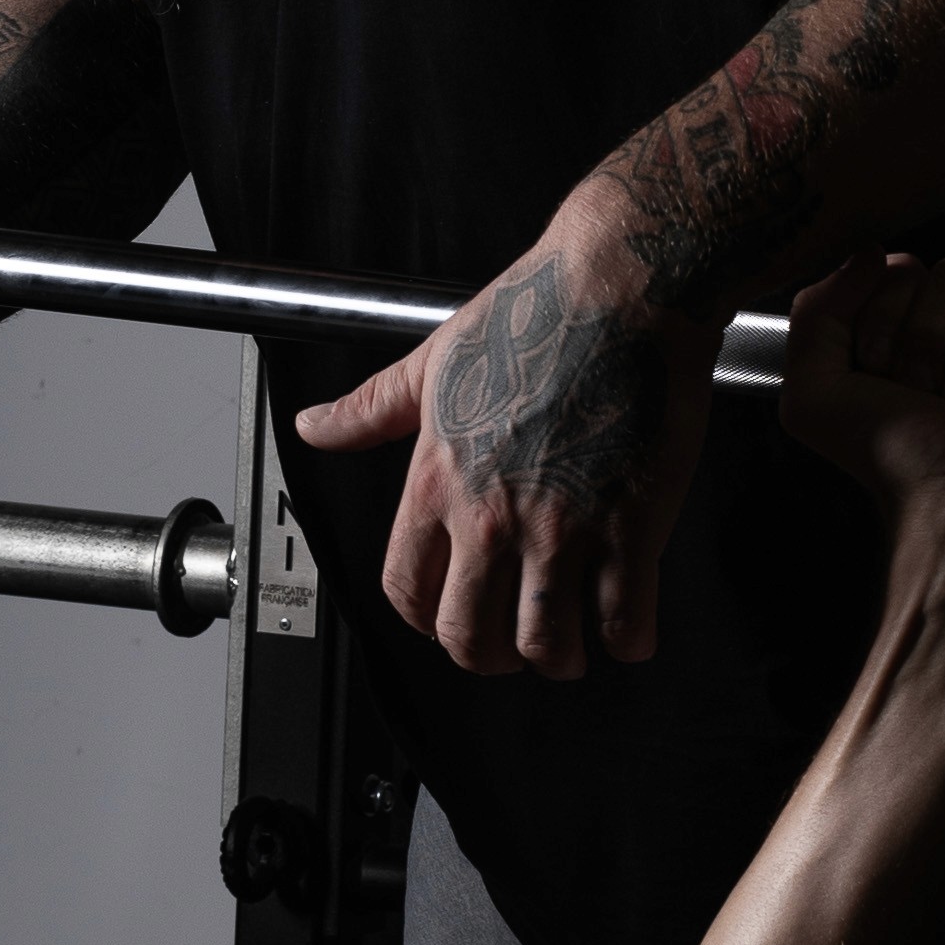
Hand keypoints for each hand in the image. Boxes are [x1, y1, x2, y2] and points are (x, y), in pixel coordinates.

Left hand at [291, 188, 712, 678]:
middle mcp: (492, 513)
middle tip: (511, 649)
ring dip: (557, 658)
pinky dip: (627, 640)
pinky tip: (628, 629)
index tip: (450, 621)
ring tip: (570, 645)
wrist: (621, 286)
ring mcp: (562, 524)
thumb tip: (314, 426)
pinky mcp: (631, 523)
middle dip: (489, 658)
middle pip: (469, 636)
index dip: (428, 621)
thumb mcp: (429, 364)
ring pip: (545, 642)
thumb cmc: (533, 314)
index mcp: (437, 481)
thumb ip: (369, 411)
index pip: (406, 592)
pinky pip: (623, 618)